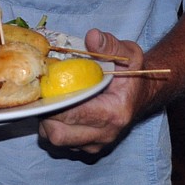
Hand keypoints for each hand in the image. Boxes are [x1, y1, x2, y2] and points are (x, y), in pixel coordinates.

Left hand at [38, 29, 144, 154]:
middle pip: (59, 135)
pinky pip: (61, 144)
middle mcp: (105, 134)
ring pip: (56, 142)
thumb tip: (92, 36)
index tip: (43, 87)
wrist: (141, 94)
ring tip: (49, 101)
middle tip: (42, 95)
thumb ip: (109, 45)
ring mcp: (96, 144)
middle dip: (44, 115)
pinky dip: (53, 128)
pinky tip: (57, 110)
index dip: (53, 102)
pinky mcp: (89, 148)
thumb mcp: (128, 53)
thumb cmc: (133, 73)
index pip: (73, 115)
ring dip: (46, 123)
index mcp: (114, 113)